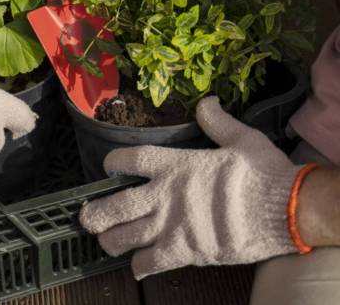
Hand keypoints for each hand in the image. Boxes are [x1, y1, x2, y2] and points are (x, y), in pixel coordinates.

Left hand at [80, 97, 314, 279]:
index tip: (106, 167)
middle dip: (95, 213)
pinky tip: (137, 265)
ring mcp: (172, 225)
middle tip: (85, 216)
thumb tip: (206, 102)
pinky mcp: (184, 252)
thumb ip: (217, 121)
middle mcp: (166, 194)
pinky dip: (139, 266)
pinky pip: (150, 263)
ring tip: (105, 241)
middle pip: (116, 204)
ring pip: (125, 237)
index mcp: (176, 164)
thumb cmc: (262, 173)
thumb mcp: (241, 138)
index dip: (113, 161)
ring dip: (111, 241)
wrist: (284, 210)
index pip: (132, 158)